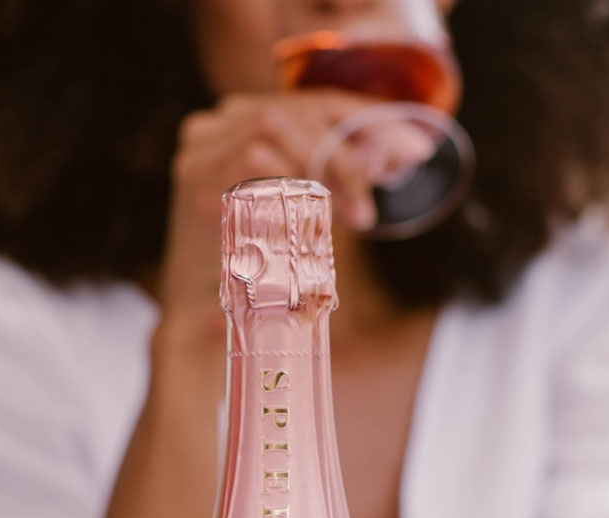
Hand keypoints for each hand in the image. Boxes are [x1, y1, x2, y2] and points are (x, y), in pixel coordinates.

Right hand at [158, 90, 380, 334]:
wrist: (197, 323)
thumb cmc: (252, 273)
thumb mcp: (294, 212)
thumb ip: (325, 177)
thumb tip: (388, 156)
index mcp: (238, 125)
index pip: (311, 103)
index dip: (366, 117)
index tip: (411, 146)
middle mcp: (214, 128)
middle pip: (300, 107)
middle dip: (359, 137)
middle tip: (399, 170)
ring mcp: (201, 150)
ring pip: (280, 124)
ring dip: (332, 161)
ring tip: (361, 212)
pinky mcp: (197, 179)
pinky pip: (256, 155)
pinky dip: (298, 176)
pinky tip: (328, 211)